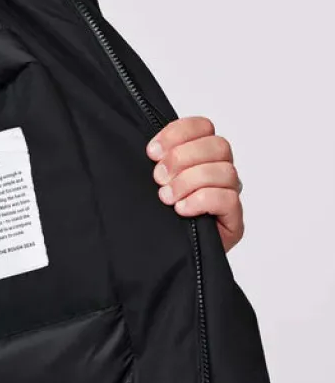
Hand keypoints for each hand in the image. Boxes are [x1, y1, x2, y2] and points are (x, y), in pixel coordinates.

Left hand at [145, 116, 243, 253]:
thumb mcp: (154, 182)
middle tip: (158, 178)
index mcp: (202, 155)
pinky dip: (201, 200)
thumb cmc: (159, 216)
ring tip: (167, 198)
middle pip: (218, 145)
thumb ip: (156, 161)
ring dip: (190, 181)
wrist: (168, 255)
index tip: (152, 152)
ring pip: (225, 171)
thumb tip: (149, 149)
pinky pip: (228, 199)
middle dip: (182, 158)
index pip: (203, 126)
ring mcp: (230, 195)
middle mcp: (220, 172)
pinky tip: (182, 210)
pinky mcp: (234, 220)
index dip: (177, 133)